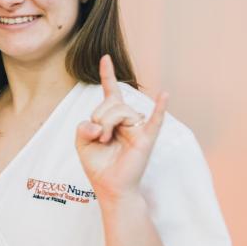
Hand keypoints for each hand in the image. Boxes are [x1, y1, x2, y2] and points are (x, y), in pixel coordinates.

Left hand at [75, 54, 167, 201]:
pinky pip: (155, 120)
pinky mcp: (146, 139)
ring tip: (105, 140)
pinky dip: (160, 107)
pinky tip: (165, 95)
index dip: (107, 74)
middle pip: (111, 103)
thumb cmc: (99, 165)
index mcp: (112, 118)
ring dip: (106, 123)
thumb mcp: (81, 143)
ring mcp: (138, 128)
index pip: (111, 92)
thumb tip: (97, 125)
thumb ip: (82, 127)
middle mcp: (127, 120)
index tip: (105, 57)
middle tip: (98, 136)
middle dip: (98, 117)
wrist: (110, 188)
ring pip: (121, 111)